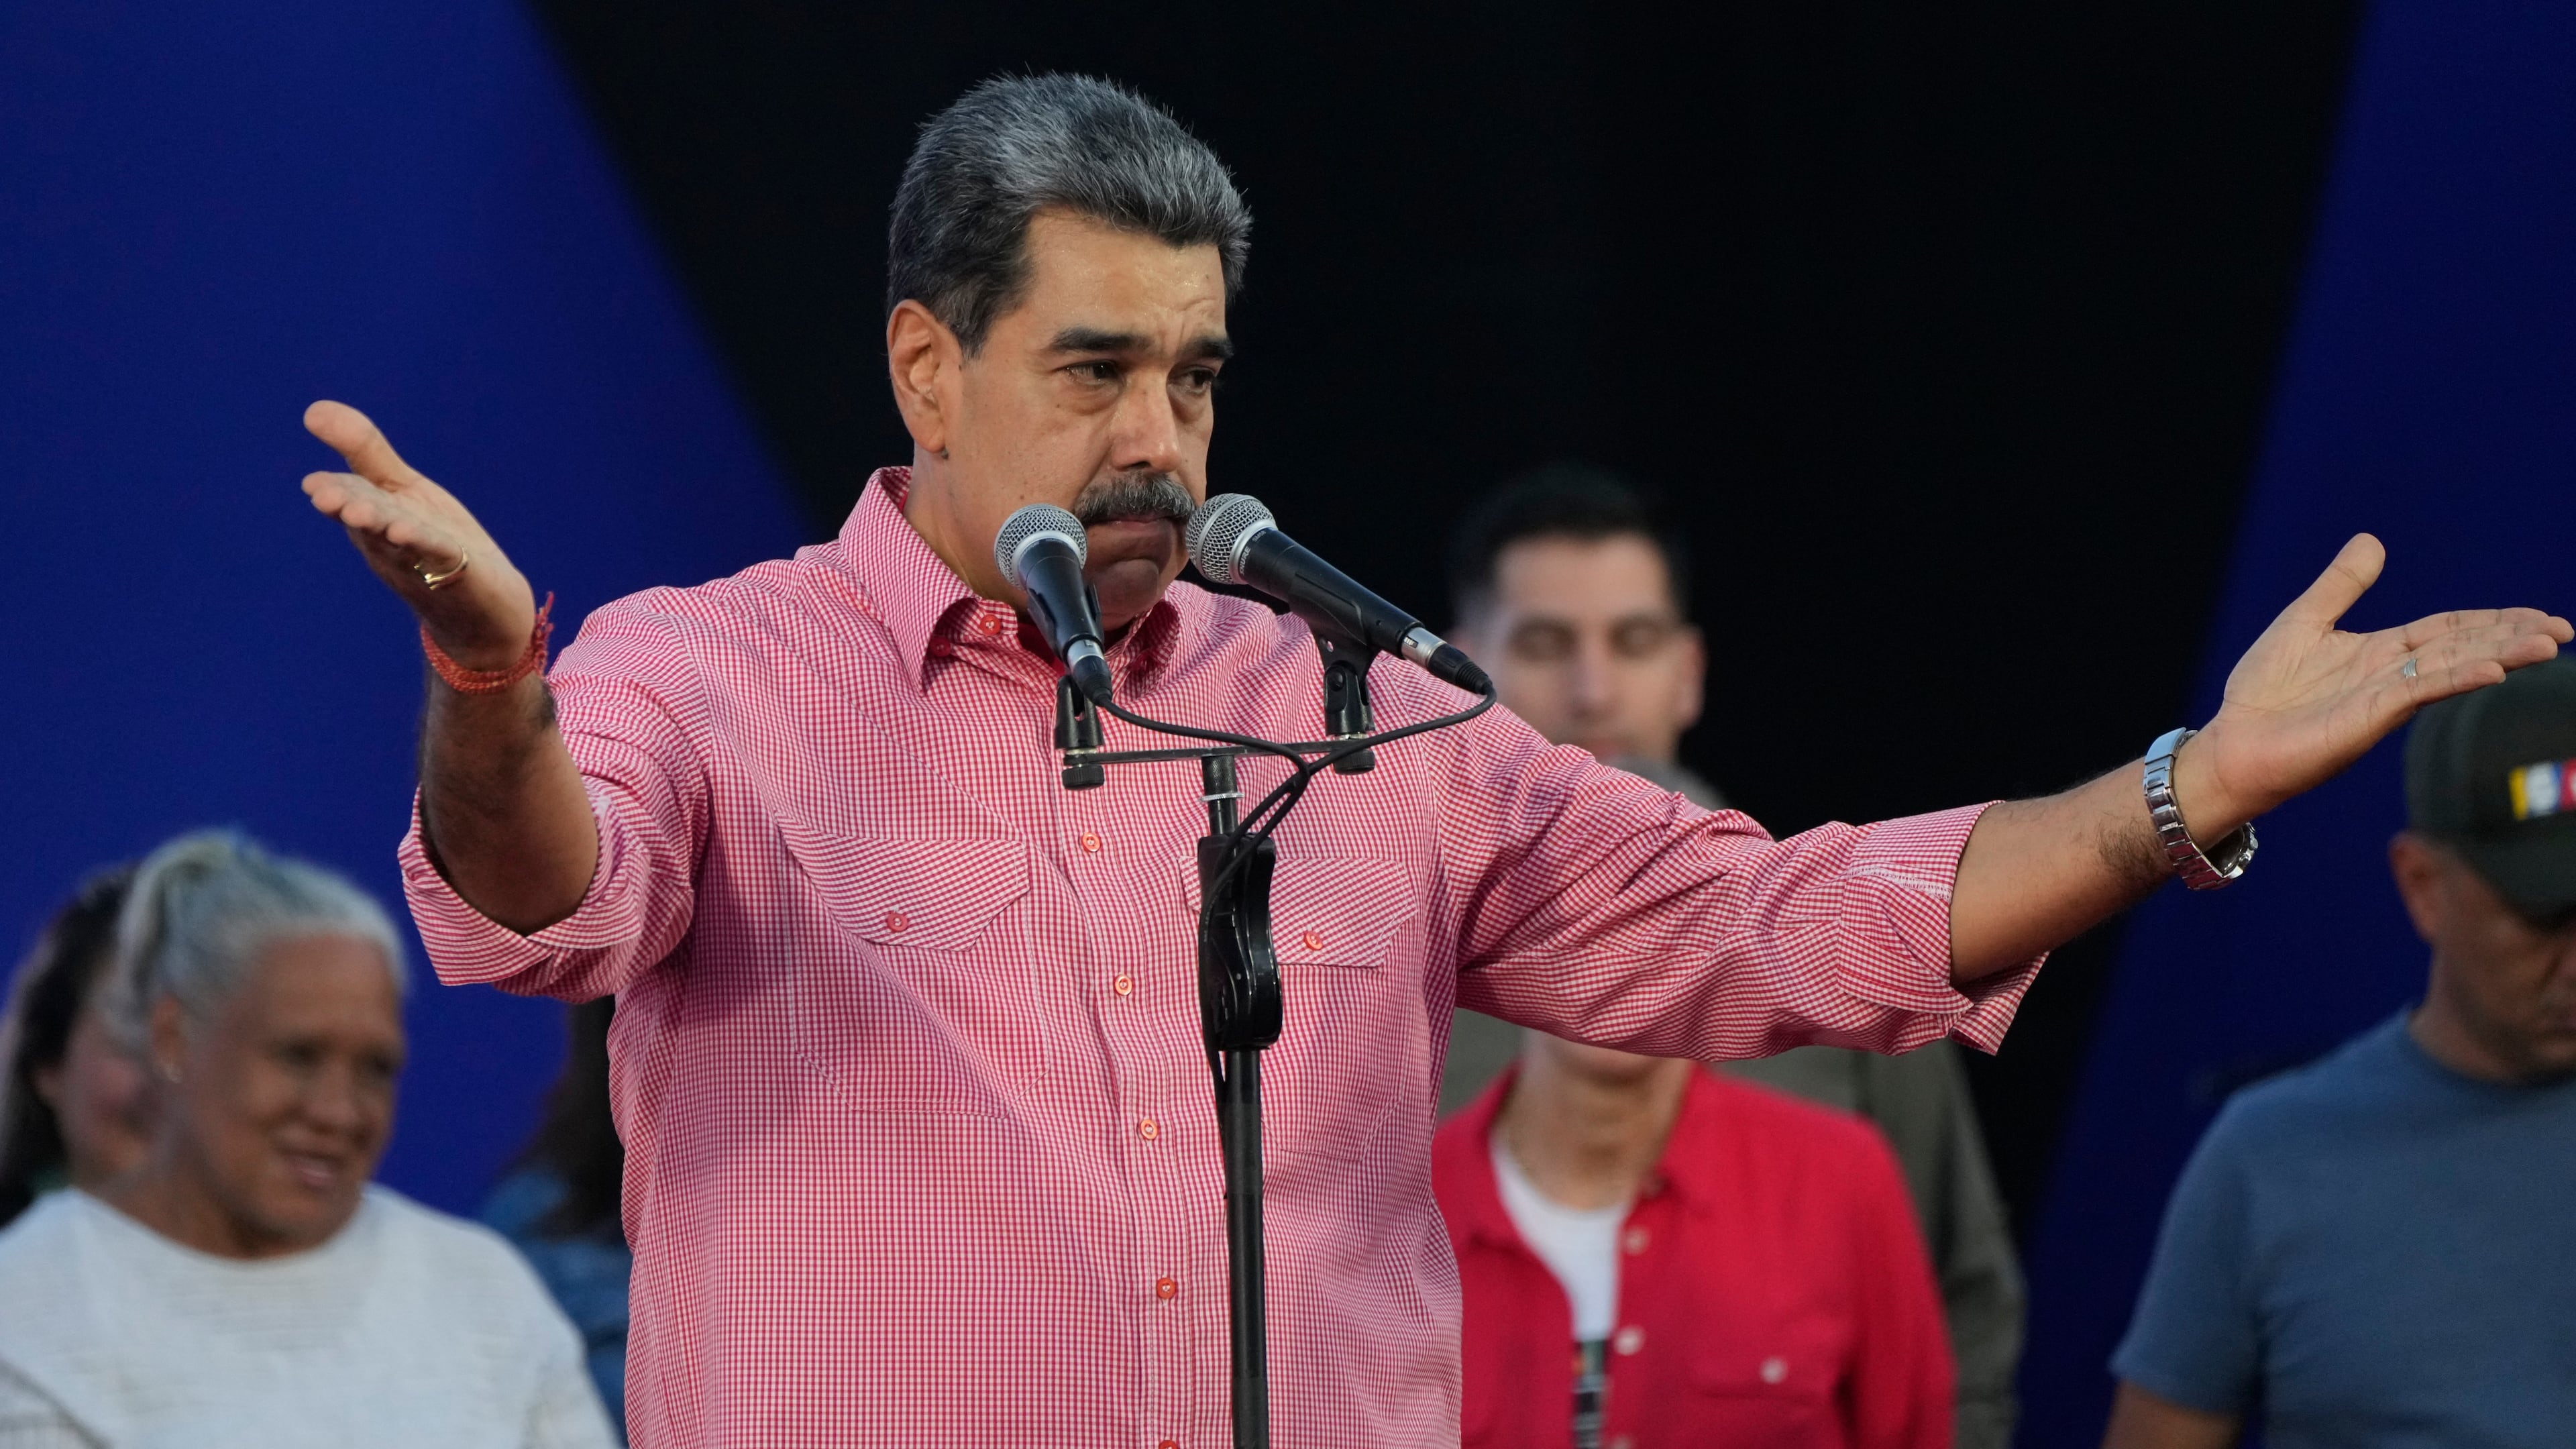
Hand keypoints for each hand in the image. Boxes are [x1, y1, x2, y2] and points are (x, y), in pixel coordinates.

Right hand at [301, 401, 535, 669]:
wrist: (484, 609)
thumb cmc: (436, 542)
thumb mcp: (402, 490)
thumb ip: (364, 451)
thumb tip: (313, 409)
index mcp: (374, 518)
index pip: (350, 499)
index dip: (334, 492)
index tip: (315, 485)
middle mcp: (390, 543)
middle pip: (369, 522)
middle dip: (351, 508)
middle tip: (329, 499)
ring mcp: (423, 563)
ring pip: (400, 542)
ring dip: (385, 527)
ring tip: (367, 514)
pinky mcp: (460, 576)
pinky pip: (443, 559)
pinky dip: (432, 546)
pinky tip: (422, 536)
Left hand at [2178, 534, 2570, 832]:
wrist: (2231, 744)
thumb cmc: (2262, 693)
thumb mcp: (2304, 622)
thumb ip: (2340, 586)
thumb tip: (2372, 540)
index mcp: (2382, 653)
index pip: (2450, 630)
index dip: (2494, 621)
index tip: (2541, 616)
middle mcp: (2393, 676)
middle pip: (2463, 648)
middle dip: (2513, 637)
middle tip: (2563, 630)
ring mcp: (2384, 699)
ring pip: (2452, 668)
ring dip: (2499, 655)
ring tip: (2547, 644)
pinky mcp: (2368, 719)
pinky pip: (2420, 693)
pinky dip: (2455, 678)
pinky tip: (2490, 669)